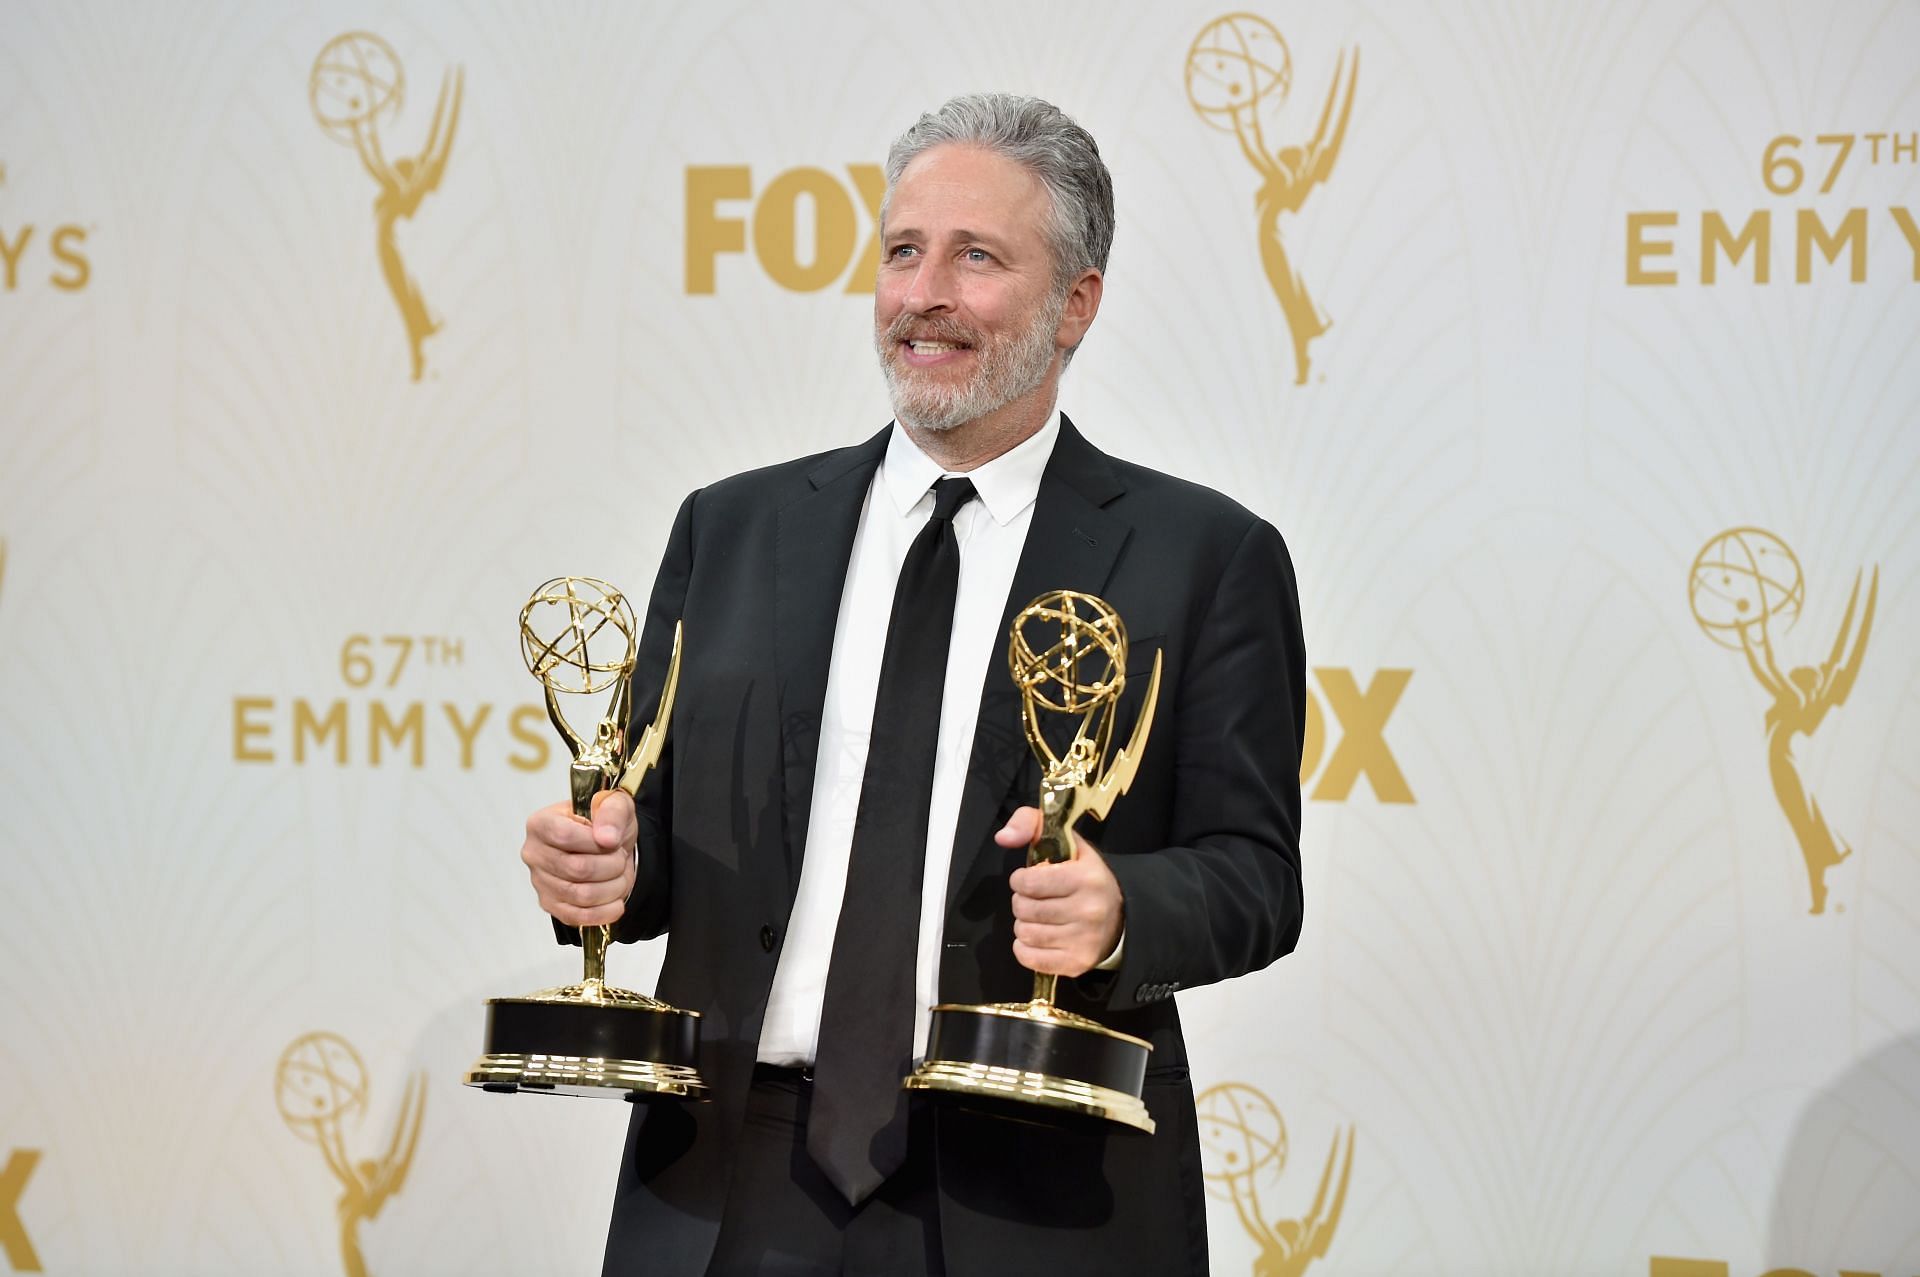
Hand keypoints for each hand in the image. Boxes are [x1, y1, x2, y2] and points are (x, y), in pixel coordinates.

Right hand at [521, 788, 636, 926]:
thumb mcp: (615, 804)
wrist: (608, 842)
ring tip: (620, 874)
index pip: (564, 836)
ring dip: (613, 887)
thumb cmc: (604, 823)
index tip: (613, 841)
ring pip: (582, 895)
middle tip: (621, 858)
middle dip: (612, 865)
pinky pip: (578, 917)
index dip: (596, 843)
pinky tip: (616, 901)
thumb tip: (606, 837)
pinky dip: (605, 911)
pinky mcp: (551, 905)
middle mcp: (534, 853)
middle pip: (577, 869)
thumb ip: (612, 813)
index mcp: (541, 823)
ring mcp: (540, 882)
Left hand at [1000, 806, 1123, 977]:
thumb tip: (1003, 837)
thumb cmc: (1086, 876)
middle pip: (1024, 909)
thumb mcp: (1067, 841)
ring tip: (1037, 917)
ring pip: (1025, 933)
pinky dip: (1024, 947)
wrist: (1122, 916)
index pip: (1029, 883)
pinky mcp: (1077, 963)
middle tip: (1034, 899)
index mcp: (1085, 878)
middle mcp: (1087, 911)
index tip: (1028, 880)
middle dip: (1022, 901)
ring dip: (1023, 924)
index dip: (1020, 880)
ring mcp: (1083, 940)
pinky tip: (1037, 937)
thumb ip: (1031, 823)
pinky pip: (1029, 958)